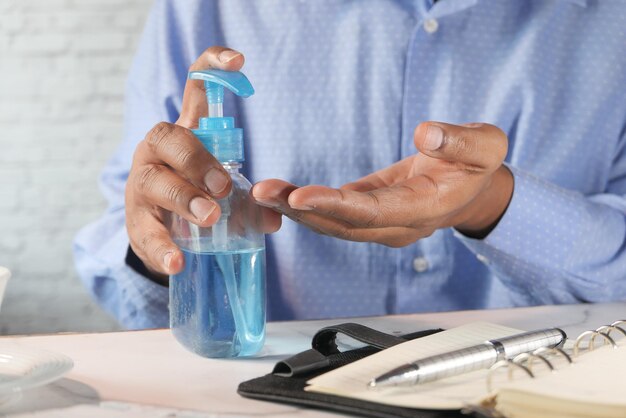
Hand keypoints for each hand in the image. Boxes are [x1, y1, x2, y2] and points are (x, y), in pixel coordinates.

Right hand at [125, 47, 280, 281]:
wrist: (160, 233)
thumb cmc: (197, 199)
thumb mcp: (226, 193)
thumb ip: (251, 201)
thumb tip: (275, 218)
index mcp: (185, 134)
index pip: (194, 90)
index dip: (212, 67)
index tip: (239, 61)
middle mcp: (157, 152)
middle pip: (168, 137)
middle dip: (197, 159)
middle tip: (223, 186)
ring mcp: (142, 185)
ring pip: (154, 181)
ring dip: (184, 197)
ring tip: (209, 217)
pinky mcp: (136, 222)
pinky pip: (146, 231)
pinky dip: (162, 247)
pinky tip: (177, 261)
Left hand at [252, 122, 512, 246]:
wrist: (472, 187)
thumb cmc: (478, 165)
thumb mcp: (485, 145)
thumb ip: (460, 142)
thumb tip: (427, 135)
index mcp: (425, 210)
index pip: (375, 213)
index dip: (338, 207)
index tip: (302, 196)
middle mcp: (398, 225)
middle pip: (345, 224)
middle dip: (303, 210)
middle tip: (263, 193)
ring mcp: (381, 223)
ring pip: (334, 223)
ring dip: (296, 210)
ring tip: (261, 193)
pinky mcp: (368, 211)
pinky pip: (334, 212)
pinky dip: (305, 205)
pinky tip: (278, 194)